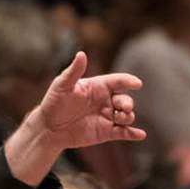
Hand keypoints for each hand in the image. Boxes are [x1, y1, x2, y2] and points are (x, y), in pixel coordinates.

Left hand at [4, 52, 144, 184]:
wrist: (49, 128)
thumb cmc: (54, 103)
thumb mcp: (62, 85)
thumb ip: (73, 71)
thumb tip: (81, 54)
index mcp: (98, 86)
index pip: (117, 81)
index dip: (128, 81)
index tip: (137, 84)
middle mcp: (106, 100)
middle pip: (124, 99)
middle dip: (127, 103)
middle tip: (124, 108)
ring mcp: (107, 117)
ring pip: (126, 116)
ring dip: (128, 117)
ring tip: (122, 118)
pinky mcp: (106, 132)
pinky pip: (123, 133)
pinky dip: (133, 134)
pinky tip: (140, 135)